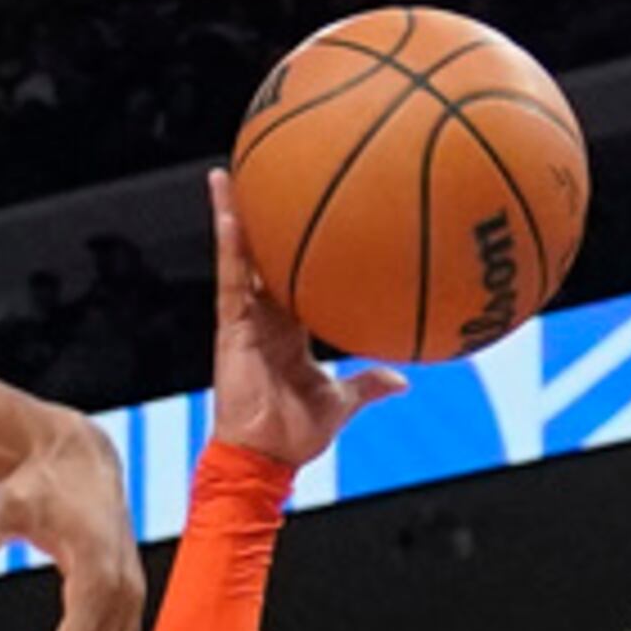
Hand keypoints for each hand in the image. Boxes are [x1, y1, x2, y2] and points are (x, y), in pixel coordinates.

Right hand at [206, 169, 399, 472]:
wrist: (265, 457)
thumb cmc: (297, 435)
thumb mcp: (342, 403)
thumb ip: (367, 385)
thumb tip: (403, 380)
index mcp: (289, 330)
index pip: (292, 279)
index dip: (294, 249)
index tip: (301, 217)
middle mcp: (265, 317)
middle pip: (261, 257)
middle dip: (258, 219)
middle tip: (263, 177)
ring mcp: (245, 318)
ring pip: (239, 257)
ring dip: (233, 215)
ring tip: (230, 173)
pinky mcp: (231, 324)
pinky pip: (230, 276)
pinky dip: (228, 242)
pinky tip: (228, 209)